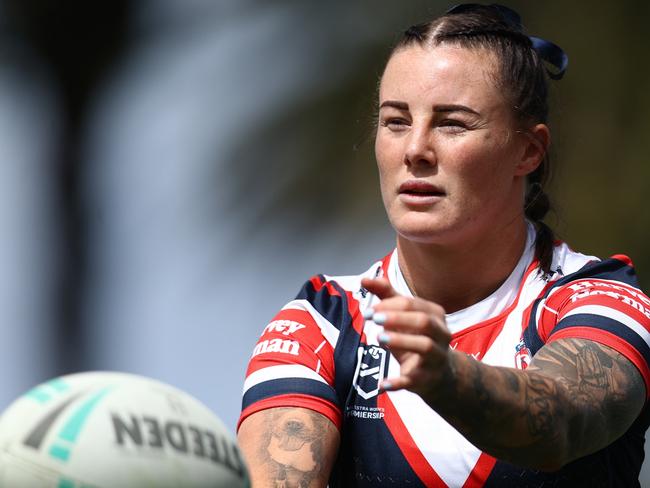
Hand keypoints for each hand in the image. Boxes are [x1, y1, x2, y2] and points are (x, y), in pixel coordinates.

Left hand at [361, 277, 452, 399]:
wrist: (439, 375)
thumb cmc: (416, 337)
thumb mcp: (404, 316)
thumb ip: (386, 296)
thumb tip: (365, 279)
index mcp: (435, 315)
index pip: (413, 304)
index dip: (390, 305)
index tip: (369, 309)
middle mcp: (441, 334)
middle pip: (424, 322)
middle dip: (398, 318)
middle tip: (374, 318)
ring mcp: (436, 357)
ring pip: (425, 346)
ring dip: (401, 341)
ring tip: (379, 338)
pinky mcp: (427, 379)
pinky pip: (414, 380)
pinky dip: (398, 382)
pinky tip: (382, 383)